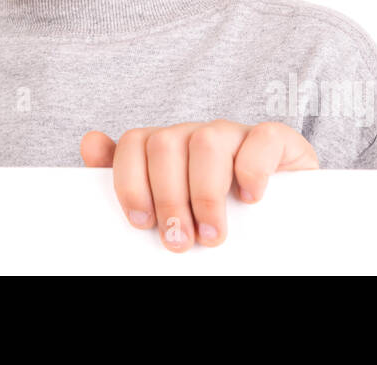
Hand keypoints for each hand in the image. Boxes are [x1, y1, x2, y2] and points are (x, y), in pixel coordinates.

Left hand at [80, 120, 318, 250]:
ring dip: (205, 193)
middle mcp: (197, 135)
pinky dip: (252, 169)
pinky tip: (250, 198)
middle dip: (167, 197)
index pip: (134, 142)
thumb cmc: (218, 216)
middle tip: (179, 241)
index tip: (142, 223)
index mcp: (167, 148)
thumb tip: (90, 142)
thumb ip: (129, 181)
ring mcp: (236, 134)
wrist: (286, 219)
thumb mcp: (169, 206)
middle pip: (165, 143)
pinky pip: (260, 138)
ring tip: (211, 235)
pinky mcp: (275, 140)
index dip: (131, 182)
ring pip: (207, 140)